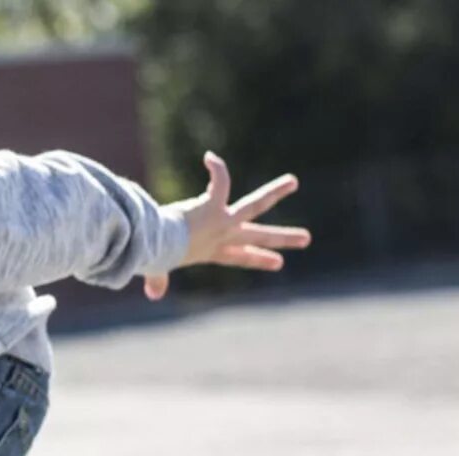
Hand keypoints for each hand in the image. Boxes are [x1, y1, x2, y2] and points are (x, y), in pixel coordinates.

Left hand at [144, 152, 312, 300]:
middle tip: (306, 238)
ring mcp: (223, 221)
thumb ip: (157, 280)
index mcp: (211, 251)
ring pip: (256, 205)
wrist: (158, 246)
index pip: (239, 257)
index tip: (278, 263)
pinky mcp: (215, 206)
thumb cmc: (156, 256)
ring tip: (293, 181)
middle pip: (259, 236)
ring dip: (275, 192)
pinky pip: (222, 182)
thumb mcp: (158, 268)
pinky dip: (217, 169)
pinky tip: (209, 157)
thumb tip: (152, 294)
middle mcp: (223, 236)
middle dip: (283, 238)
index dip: (258, 259)